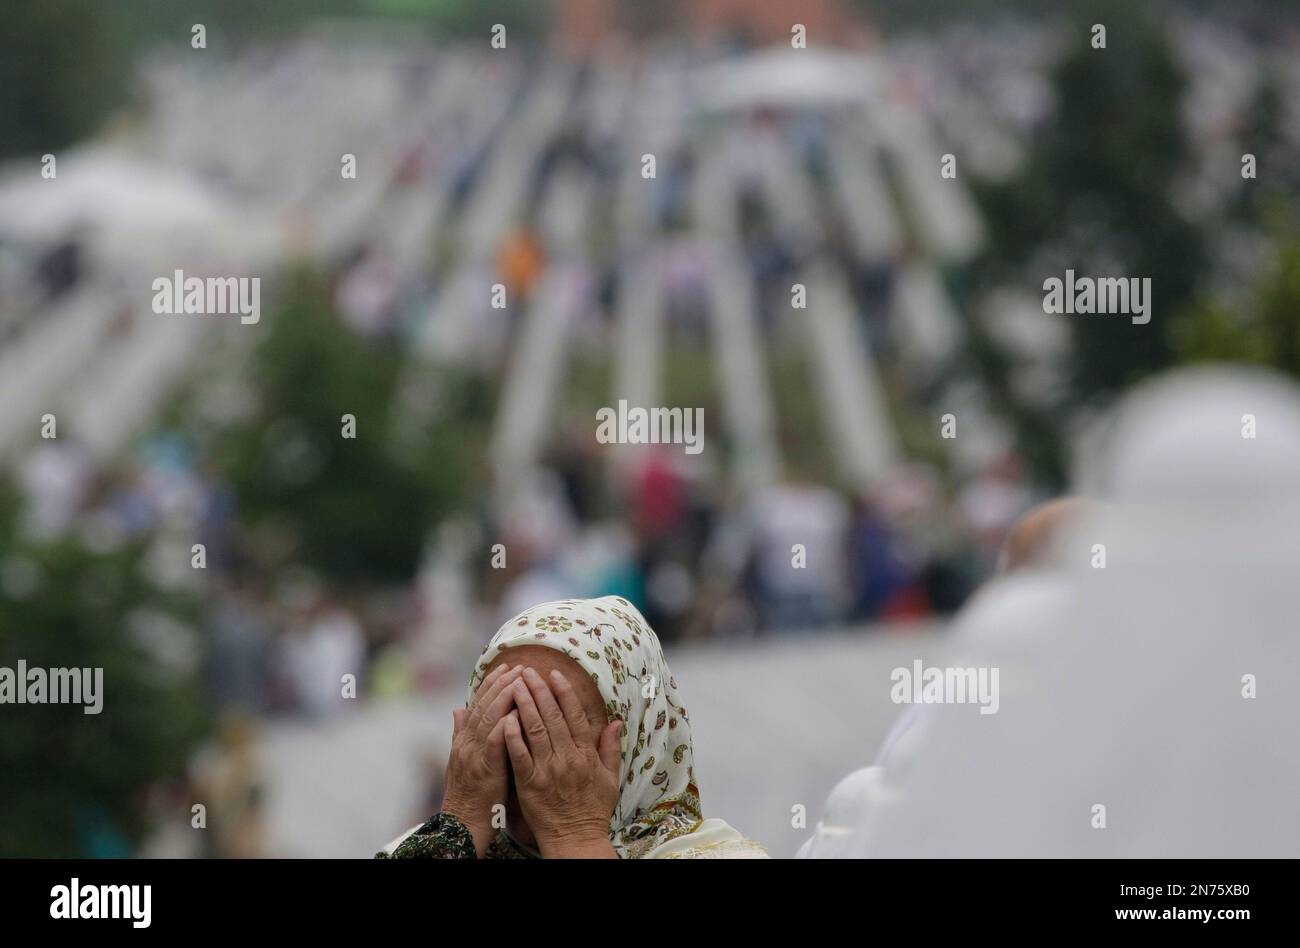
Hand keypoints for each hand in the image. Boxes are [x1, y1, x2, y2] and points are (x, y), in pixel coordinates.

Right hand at [439, 662, 524, 855]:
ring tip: (520, 680)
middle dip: (502, 683)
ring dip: (504, 697)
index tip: (507, 667)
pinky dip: (504, 726)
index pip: (478, 704)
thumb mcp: (462, 761)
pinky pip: (494, 744)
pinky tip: (515, 713)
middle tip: (520, 666)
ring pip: (488, 719)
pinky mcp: (485, 771)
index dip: (492, 684)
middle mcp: (467, 744)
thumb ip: (461, 734)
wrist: (462, 825)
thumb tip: (458, 708)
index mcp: (464, 741)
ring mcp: (474, 756)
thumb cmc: (469, 795)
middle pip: (484, 706)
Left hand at [503, 667, 622, 858]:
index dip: (563, 693)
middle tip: (528, 671)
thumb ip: (611, 748)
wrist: (576, 839)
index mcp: (587, 755)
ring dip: (524, 705)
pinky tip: (506, 719)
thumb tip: (616, 722)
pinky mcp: (530, 784)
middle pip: (552, 717)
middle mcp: (568, 758)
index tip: (554, 674)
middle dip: (539, 691)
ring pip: (535, 730)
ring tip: (514, 686)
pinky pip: (519, 755)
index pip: (574, 715)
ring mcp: (548, 771)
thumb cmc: (593, 810)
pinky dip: (512, 736)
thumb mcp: (611, 778)